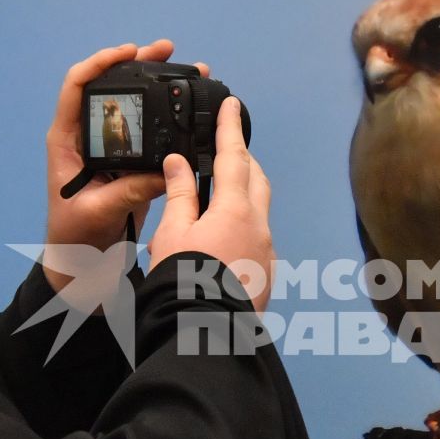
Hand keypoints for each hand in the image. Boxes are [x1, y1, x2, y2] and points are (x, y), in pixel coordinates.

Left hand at [44, 39, 200, 291]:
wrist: (82, 264)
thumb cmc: (74, 238)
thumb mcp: (99, 212)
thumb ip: (129, 190)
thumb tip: (165, 172)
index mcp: (68, 140)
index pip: (77, 87)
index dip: (100, 64)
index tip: (129, 53)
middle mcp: (88, 136)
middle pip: (110, 87)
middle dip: (138, 64)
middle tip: (168, 50)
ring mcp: (111, 147)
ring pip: (132, 105)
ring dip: (158, 85)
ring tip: (189, 70)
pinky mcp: (131, 162)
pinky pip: (148, 131)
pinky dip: (168, 117)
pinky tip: (190, 109)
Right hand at [148, 97, 273, 312]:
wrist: (206, 334)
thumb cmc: (183, 281)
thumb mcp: (172, 233)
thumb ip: (179, 194)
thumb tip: (179, 163)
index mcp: (235, 208)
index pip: (234, 156)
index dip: (229, 127)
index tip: (230, 104)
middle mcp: (260, 225)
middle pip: (256, 179)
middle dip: (242, 159)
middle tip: (225, 148)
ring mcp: (267, 250)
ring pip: (260, 208)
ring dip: (243, 193)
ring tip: (217, 193)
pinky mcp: (267, 273)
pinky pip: (258, 236)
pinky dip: (243, 224)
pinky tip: (222, 235)